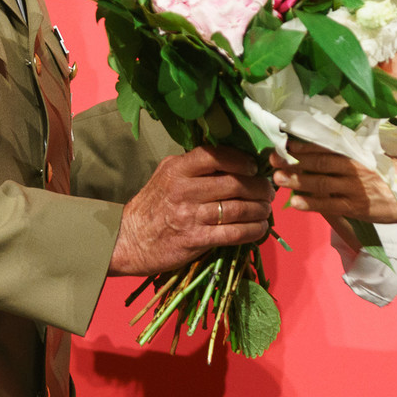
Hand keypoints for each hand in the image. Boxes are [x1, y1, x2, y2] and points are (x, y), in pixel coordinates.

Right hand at [109, 146, 272, 275]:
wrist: (129, 240)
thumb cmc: (153, 205)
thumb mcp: (166, 175)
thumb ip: (193, 166)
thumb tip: (231, 158)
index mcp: (177, 169)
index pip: (215, 156)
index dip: (240, 160)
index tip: (254, 166)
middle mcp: (184, 190)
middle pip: (234, 183)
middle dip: (258, 187)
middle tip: (268, 191)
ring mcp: (190, 216)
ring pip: (238, 209)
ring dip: (259, 210)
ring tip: (266, 209)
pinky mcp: (195, 240)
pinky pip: (233, 234)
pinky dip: (252, 231)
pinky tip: (260, 229)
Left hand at [270, 141, 396, 223]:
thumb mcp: (382, 150)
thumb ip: (361, 145)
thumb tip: (338, 136)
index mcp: (360, 151)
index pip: (327, 145)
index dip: (304, 144)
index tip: (286, 142)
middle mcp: (355, 167)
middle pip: (318, 163)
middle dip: (294, 162)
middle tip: (273, 159)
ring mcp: (356, 189)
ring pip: (320, 184)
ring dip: (297, 181)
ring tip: (278, 179)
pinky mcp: (357, 208)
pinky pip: (329, 205)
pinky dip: (311, 203)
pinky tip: (296, 202)